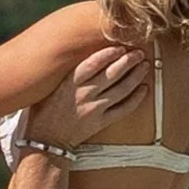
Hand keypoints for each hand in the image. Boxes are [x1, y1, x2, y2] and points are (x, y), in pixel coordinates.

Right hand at [28, 44, 146, 147]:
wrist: (45, 142)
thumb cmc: (43, 112)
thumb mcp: (48, 88)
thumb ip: (66, 74)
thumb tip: (80, 55)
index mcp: (69, 83)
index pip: (93, 63)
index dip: (108, 53)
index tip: (119, 46)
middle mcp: (84, 94)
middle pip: (111, 74)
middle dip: (128, 61)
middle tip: (138, 52)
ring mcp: (94, 109)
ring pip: (121, 89)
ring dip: (135, 76)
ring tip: (144, 66)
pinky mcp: (100, 123)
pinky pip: (123, 110)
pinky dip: (135, 99)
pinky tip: (144, 89)